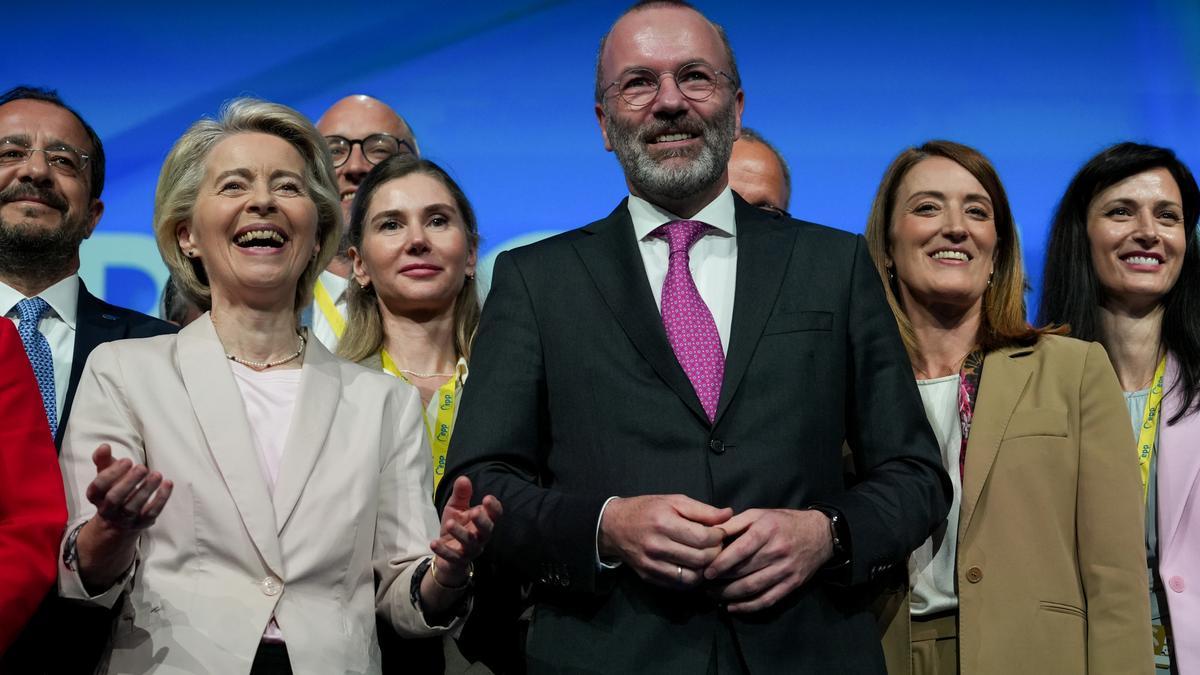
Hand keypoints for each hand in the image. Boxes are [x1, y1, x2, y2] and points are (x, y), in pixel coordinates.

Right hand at [86, 443, 172, 532]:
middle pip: (114, 499)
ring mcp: (124, 519)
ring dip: (146, 490)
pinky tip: (168, 483)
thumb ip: (103, 460)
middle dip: (128, 482)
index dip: (112, 473)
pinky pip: (151, 513)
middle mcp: (108, 510)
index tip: (127, 460)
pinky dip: (161, 499)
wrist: (117, 523)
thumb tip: (105, 446)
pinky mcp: (142, 523)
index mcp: (96, 497)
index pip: (98, 487)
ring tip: (157, 474)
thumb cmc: (113, 490)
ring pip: (133, 507)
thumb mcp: (106, 475)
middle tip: (142, 468)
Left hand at [430, 476, 502, 586]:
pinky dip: (443, 550)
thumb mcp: (456, 508)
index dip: (494, 508)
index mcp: (483, 522)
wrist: (447, 554)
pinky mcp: (457, 560)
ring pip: (469, 543)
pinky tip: (433, 543)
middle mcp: (481, 536)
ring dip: (460, 533)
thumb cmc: (456, 527)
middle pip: (487, 530)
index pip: (494, 515)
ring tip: (449, 523)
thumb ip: (461, 495)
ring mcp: (470, 550)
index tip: (487, 498)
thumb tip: (463, 478)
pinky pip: (452, 556)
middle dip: (482, 521)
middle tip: (475, 512)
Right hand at [598, 494, 730, 588]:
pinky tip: (693, 567)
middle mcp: (656, 546)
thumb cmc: (647, 510)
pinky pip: (680, 584)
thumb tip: (728, 515)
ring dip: (706, 569)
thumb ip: (702, 510)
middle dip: (716, 553)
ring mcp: (652, 564)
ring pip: (692, 576)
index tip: (720, 533)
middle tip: (716, 546)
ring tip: (706, 557)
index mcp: (664, 522)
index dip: (719, 537)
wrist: (613, 526)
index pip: (703, 538)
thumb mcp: (673, 501)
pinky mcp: (649, 577)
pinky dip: (692, 578)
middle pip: (700, 559)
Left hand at [703, 508, 831, 612]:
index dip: (721, 563)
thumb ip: (734, 523)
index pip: (740, 551)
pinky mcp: (792, 584)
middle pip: (744, 572)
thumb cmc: (783, 522)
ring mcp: (786, 570)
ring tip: (713, 596)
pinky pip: (767, 600)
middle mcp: (777, 551)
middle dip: (720, 582)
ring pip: (753, 588)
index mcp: (766, 530)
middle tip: (703, 585)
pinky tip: (732, 607)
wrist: (819, 535)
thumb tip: (710, 534)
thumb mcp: (758, 514)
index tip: (706, 572)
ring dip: (730, 595)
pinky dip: (748, 607)